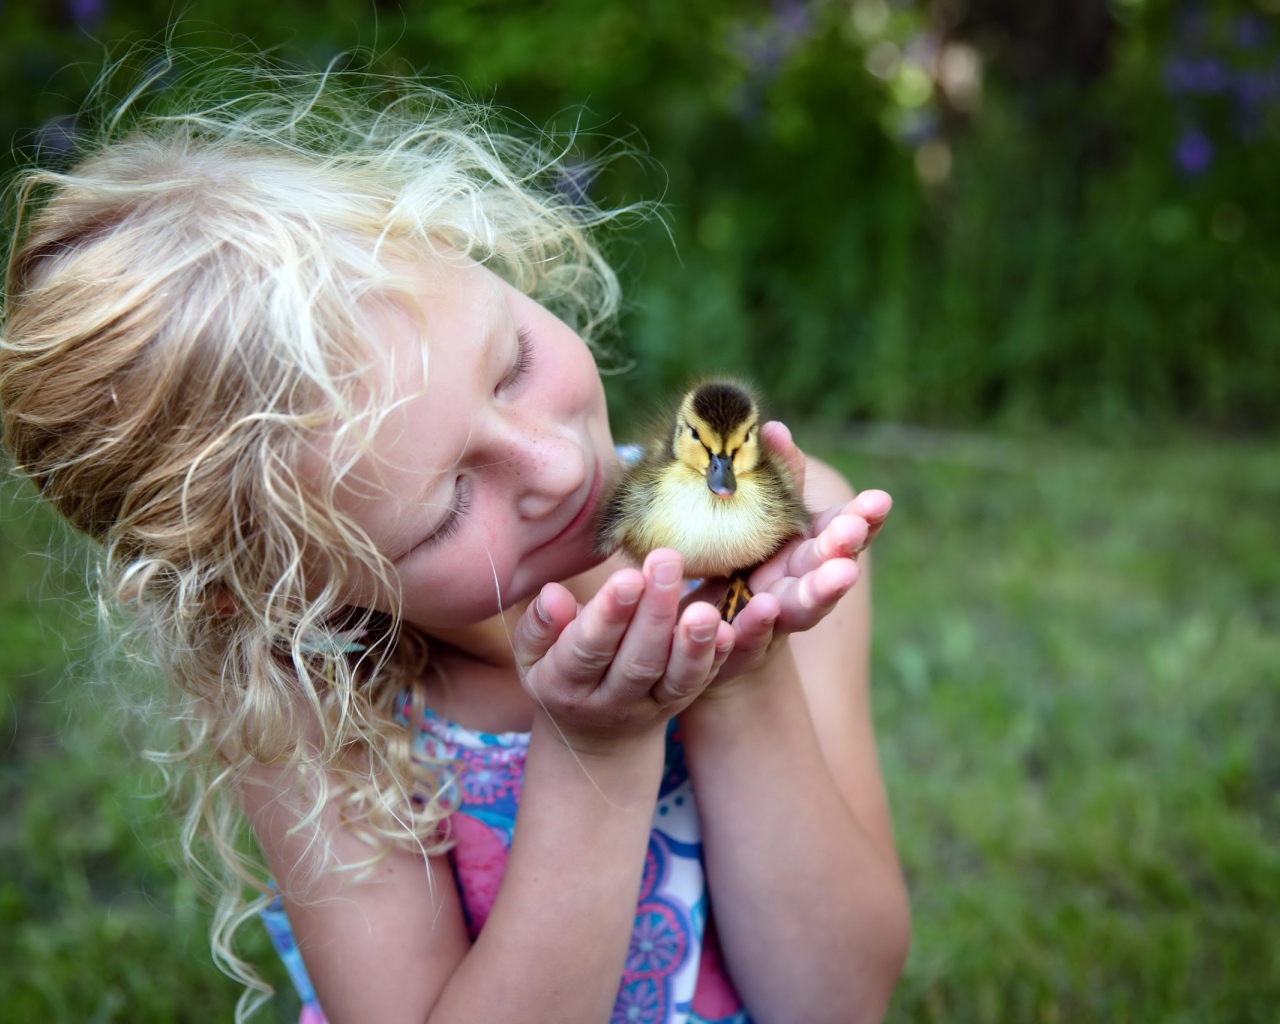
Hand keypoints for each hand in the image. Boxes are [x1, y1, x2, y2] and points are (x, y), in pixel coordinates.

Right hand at [512, 549, 735, 752]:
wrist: (594, 731)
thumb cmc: (559, 670)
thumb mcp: (533, 654)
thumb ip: (540, 626)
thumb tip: (552, 595)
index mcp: (565, 683)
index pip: (588, 648)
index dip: (609, 614)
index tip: (628, 576)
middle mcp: (609, 700)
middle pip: (636, 659)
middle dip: (655, 612)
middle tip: (668, 561)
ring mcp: (648, 705)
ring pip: (674, 678)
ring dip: (693, 643)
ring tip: (705, 608)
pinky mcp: (678, 702)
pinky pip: (698, 683)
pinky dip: (715, 659)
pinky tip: (728, 630)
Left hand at [696, 421, 891, 686]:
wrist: (706, 628)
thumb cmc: (740, 558)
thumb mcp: (759, 515)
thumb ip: (775, 477)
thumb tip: (774, 429)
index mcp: (807, 550)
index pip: (842, 531)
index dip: (862, 519)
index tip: (879, 500)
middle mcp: (800, 585)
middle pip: (828, 567)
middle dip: (843, 548)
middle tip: (855, 531)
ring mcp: (776, 619)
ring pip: (803, 607)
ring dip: (823, 590)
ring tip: (840, 574)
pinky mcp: (742, 645)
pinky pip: (750, 637)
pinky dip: (759, 625)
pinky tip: (764, 609)